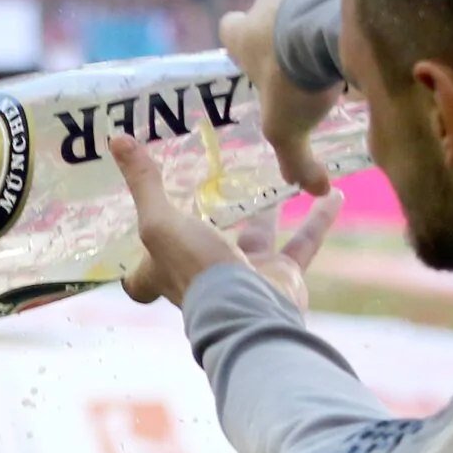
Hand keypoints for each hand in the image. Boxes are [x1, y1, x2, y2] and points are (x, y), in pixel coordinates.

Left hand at [115, 133, 339, 310]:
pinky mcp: (281, 276)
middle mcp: (203, 276)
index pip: (141, 273)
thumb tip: (117, 141)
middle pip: (201, 247)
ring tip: (279, 178)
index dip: (136, 259)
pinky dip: (320, 220)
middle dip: (206, 221)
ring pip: (257, 238)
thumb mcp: (159, 223)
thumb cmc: (196, 271)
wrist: (252, 312)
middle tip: (212, 184)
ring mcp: (246, 276)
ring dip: (269, 212)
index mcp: (166, 272)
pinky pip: (303, 243)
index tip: (135, 229)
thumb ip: (144, 184)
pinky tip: (335, 193)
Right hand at [219, 0, 346, 196]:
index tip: (265, 59)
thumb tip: (314, 192)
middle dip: (290, 25)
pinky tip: (367, 7)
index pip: (229, 31)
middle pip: (271, 8)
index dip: (243, 44)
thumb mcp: (289, 129)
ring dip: (320, 4)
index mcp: (244, 34)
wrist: (330, 22)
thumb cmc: (297, 77)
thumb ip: (296, 161)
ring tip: (348, 28)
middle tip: (317, 50)